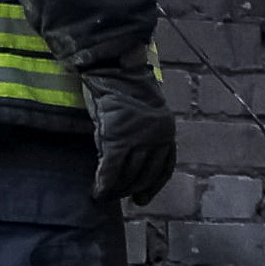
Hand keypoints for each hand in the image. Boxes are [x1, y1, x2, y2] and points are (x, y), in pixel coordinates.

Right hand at [78, 57, 175, 205]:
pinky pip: (111, 168)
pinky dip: (104, 182)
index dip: (153, 185)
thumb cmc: (123, 88)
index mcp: (166, 132)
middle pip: (146, 173)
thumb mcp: (139, 115)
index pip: (164, 167)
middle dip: (132, 188)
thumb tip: (126, 165)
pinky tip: (98, 191)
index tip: (143, 197)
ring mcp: (139, 139)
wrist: (113, 67)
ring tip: (107, 195)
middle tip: (119, 197)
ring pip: (129, 174)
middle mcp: (158, 138)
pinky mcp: (118, 139)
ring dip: (117, 188)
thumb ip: (139, 138)